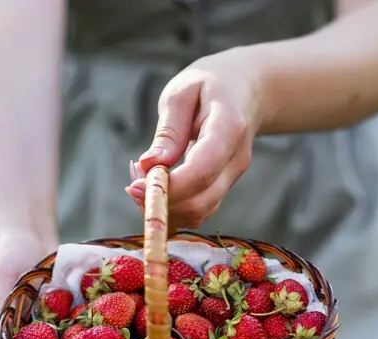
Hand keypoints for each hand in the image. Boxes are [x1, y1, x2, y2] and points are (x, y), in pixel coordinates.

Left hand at [125, 49, 261, 228]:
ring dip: (164, 207)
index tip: (134, 187)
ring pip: (199, 212)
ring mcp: (234, 176)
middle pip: (201, 201)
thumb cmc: (209, 86)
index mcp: (229, 127)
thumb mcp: (181, 93)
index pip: (201, 171)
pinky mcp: (224, 186)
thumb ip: (168, 131)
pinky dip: (173, 207)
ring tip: (142, 179)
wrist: (246, 91)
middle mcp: (237, 159)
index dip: (168, 187)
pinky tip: (156, 186)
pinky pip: (199, 210)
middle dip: (160, 202)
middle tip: (132, 183)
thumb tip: (149, 166)